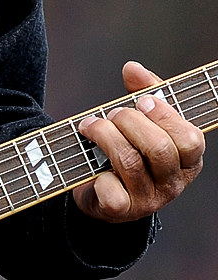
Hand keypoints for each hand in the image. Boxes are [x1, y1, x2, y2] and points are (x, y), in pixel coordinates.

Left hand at [72, 61, 204, 222]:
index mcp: (188, 160)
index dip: (164, 116)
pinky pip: (112, 192)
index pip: (190, 139)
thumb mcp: (141, 120)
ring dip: (104, 136)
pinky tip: (93, 167)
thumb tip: (132, 69)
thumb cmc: (127, 149)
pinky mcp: (122, 211)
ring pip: (130, 163)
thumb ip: (144, 92)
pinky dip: (98, 176)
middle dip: (128, 122)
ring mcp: (149, 200)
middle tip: (110, 114)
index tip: (140, 101)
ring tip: (90, 126)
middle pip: (158, 148)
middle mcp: (173, 183)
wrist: (100, 191)